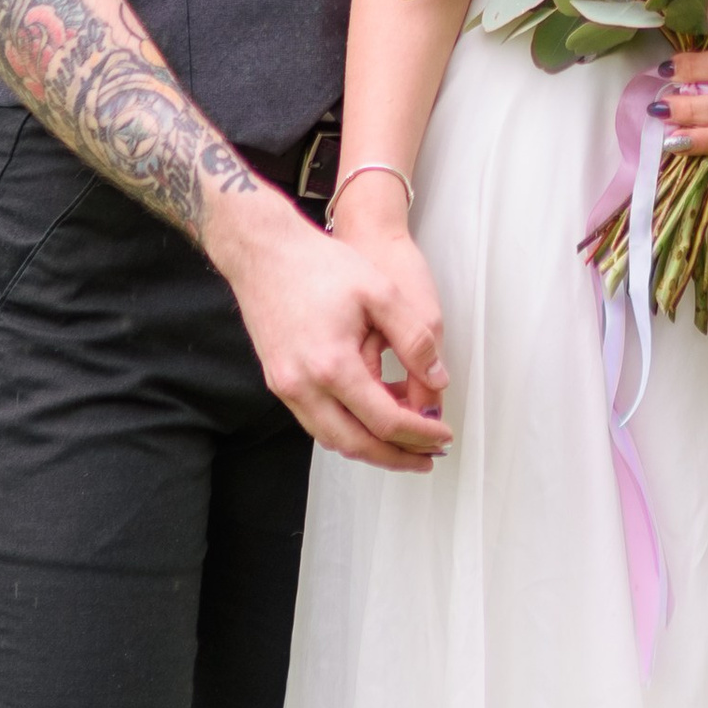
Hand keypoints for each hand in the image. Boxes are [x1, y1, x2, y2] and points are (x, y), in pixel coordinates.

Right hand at [209, 187, 450, 470]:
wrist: (264, 252)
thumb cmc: (319, 265)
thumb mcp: (380, 292)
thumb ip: (414, 339)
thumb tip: (438, 380)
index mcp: (332, 366)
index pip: (386, 421)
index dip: (420, 433)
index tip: (443, 434)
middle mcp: (304, 387)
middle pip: (358, 444)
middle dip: (398, 456)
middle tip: (428, 456)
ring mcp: (286, 388)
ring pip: (334, 439)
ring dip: (372, 445)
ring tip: (405, 436)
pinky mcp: (278, 383)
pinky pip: (317, 422)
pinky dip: (347, 428)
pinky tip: (370, 411)